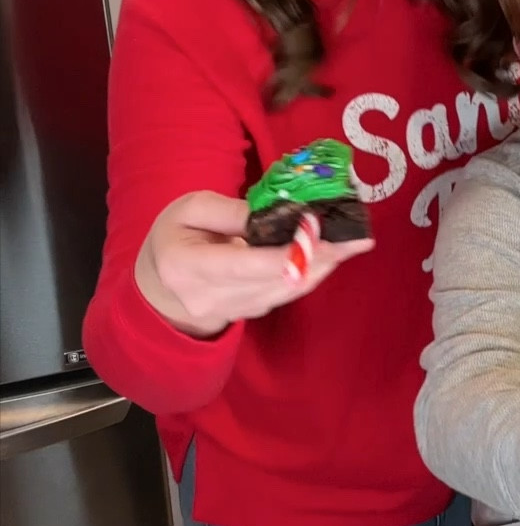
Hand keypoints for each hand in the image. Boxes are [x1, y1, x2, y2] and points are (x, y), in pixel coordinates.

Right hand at [134, 191, 372, 336]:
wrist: (159, 291)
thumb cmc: (173, 240)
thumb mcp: (188, 210)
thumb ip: (228, 211)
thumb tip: (275, 213)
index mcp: (187, 267)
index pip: (241, 266)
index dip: (282, 254)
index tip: (314, 233)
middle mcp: (210, 298)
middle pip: (273, 282)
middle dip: (317, 258)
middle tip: (353, 237)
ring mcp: (232, 312)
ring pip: (285, 292)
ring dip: (321, 267)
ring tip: (352, 243)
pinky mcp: (250, 314)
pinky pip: (285, 294)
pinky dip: (310, 273)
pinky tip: (332, 255)